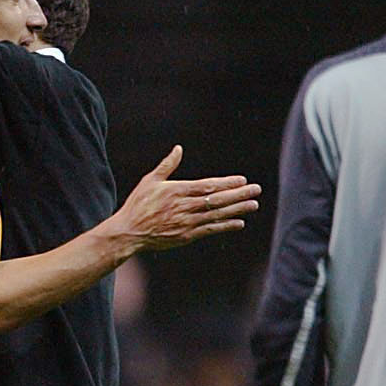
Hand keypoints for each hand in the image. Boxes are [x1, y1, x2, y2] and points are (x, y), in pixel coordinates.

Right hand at [114, 146, 259, 252]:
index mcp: (177, 191)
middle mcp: (185, 207)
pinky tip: (239, 222)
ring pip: (217, 215)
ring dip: (237, 210)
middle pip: (217, 200)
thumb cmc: (138, 205)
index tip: (242, 180)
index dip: (227, 183)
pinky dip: (225, 226)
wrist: (129, 232)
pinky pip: (210, 230)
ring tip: (253, 204)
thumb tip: (178, 149)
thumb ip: (167, 166)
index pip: (208, 186)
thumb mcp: (150, 181)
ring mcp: (187, 223)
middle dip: (238, 194)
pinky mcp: (186, 236)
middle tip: (256, 190)